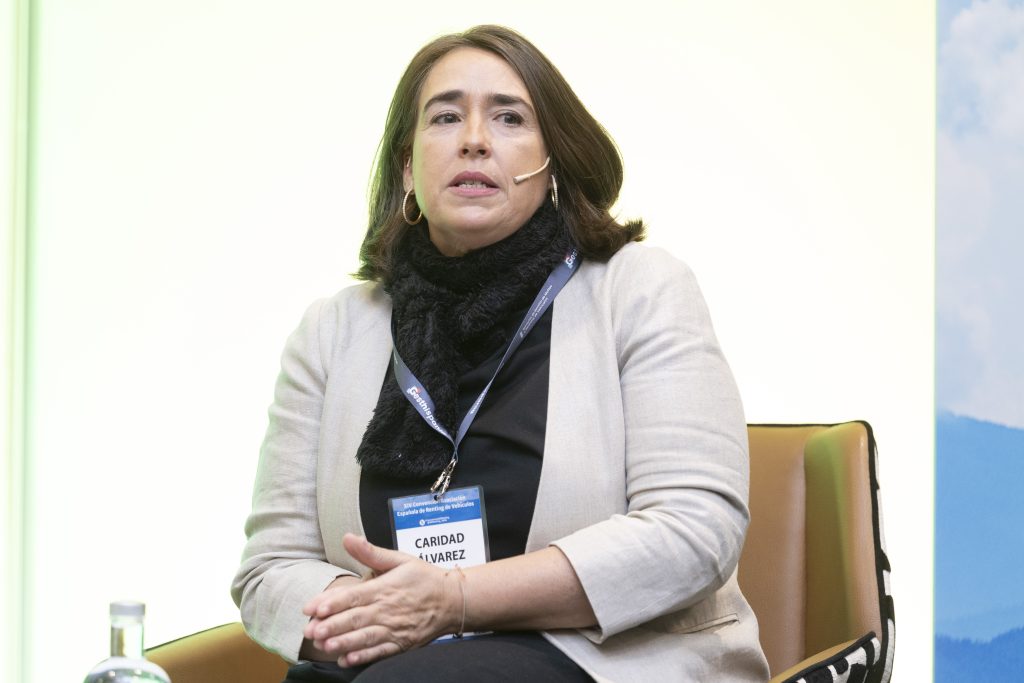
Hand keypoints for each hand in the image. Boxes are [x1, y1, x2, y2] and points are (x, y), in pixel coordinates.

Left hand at [302, 533, 459, 666]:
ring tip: (326, 646)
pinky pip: (380, 652)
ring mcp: (395, 628)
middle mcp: (388, 609)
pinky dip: (364, 656)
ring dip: (345, 642)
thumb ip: (371, 552)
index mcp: (385, 588)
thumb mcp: (399, 559)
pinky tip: (347, 659)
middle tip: (311, 631)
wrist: (453, 600)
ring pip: (366, 637)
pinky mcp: (402, 643)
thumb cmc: (425, 578)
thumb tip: (349, 538)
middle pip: (356, 618)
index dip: (332, 602)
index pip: (354, 596)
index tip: (313, 607)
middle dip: (332, 625)